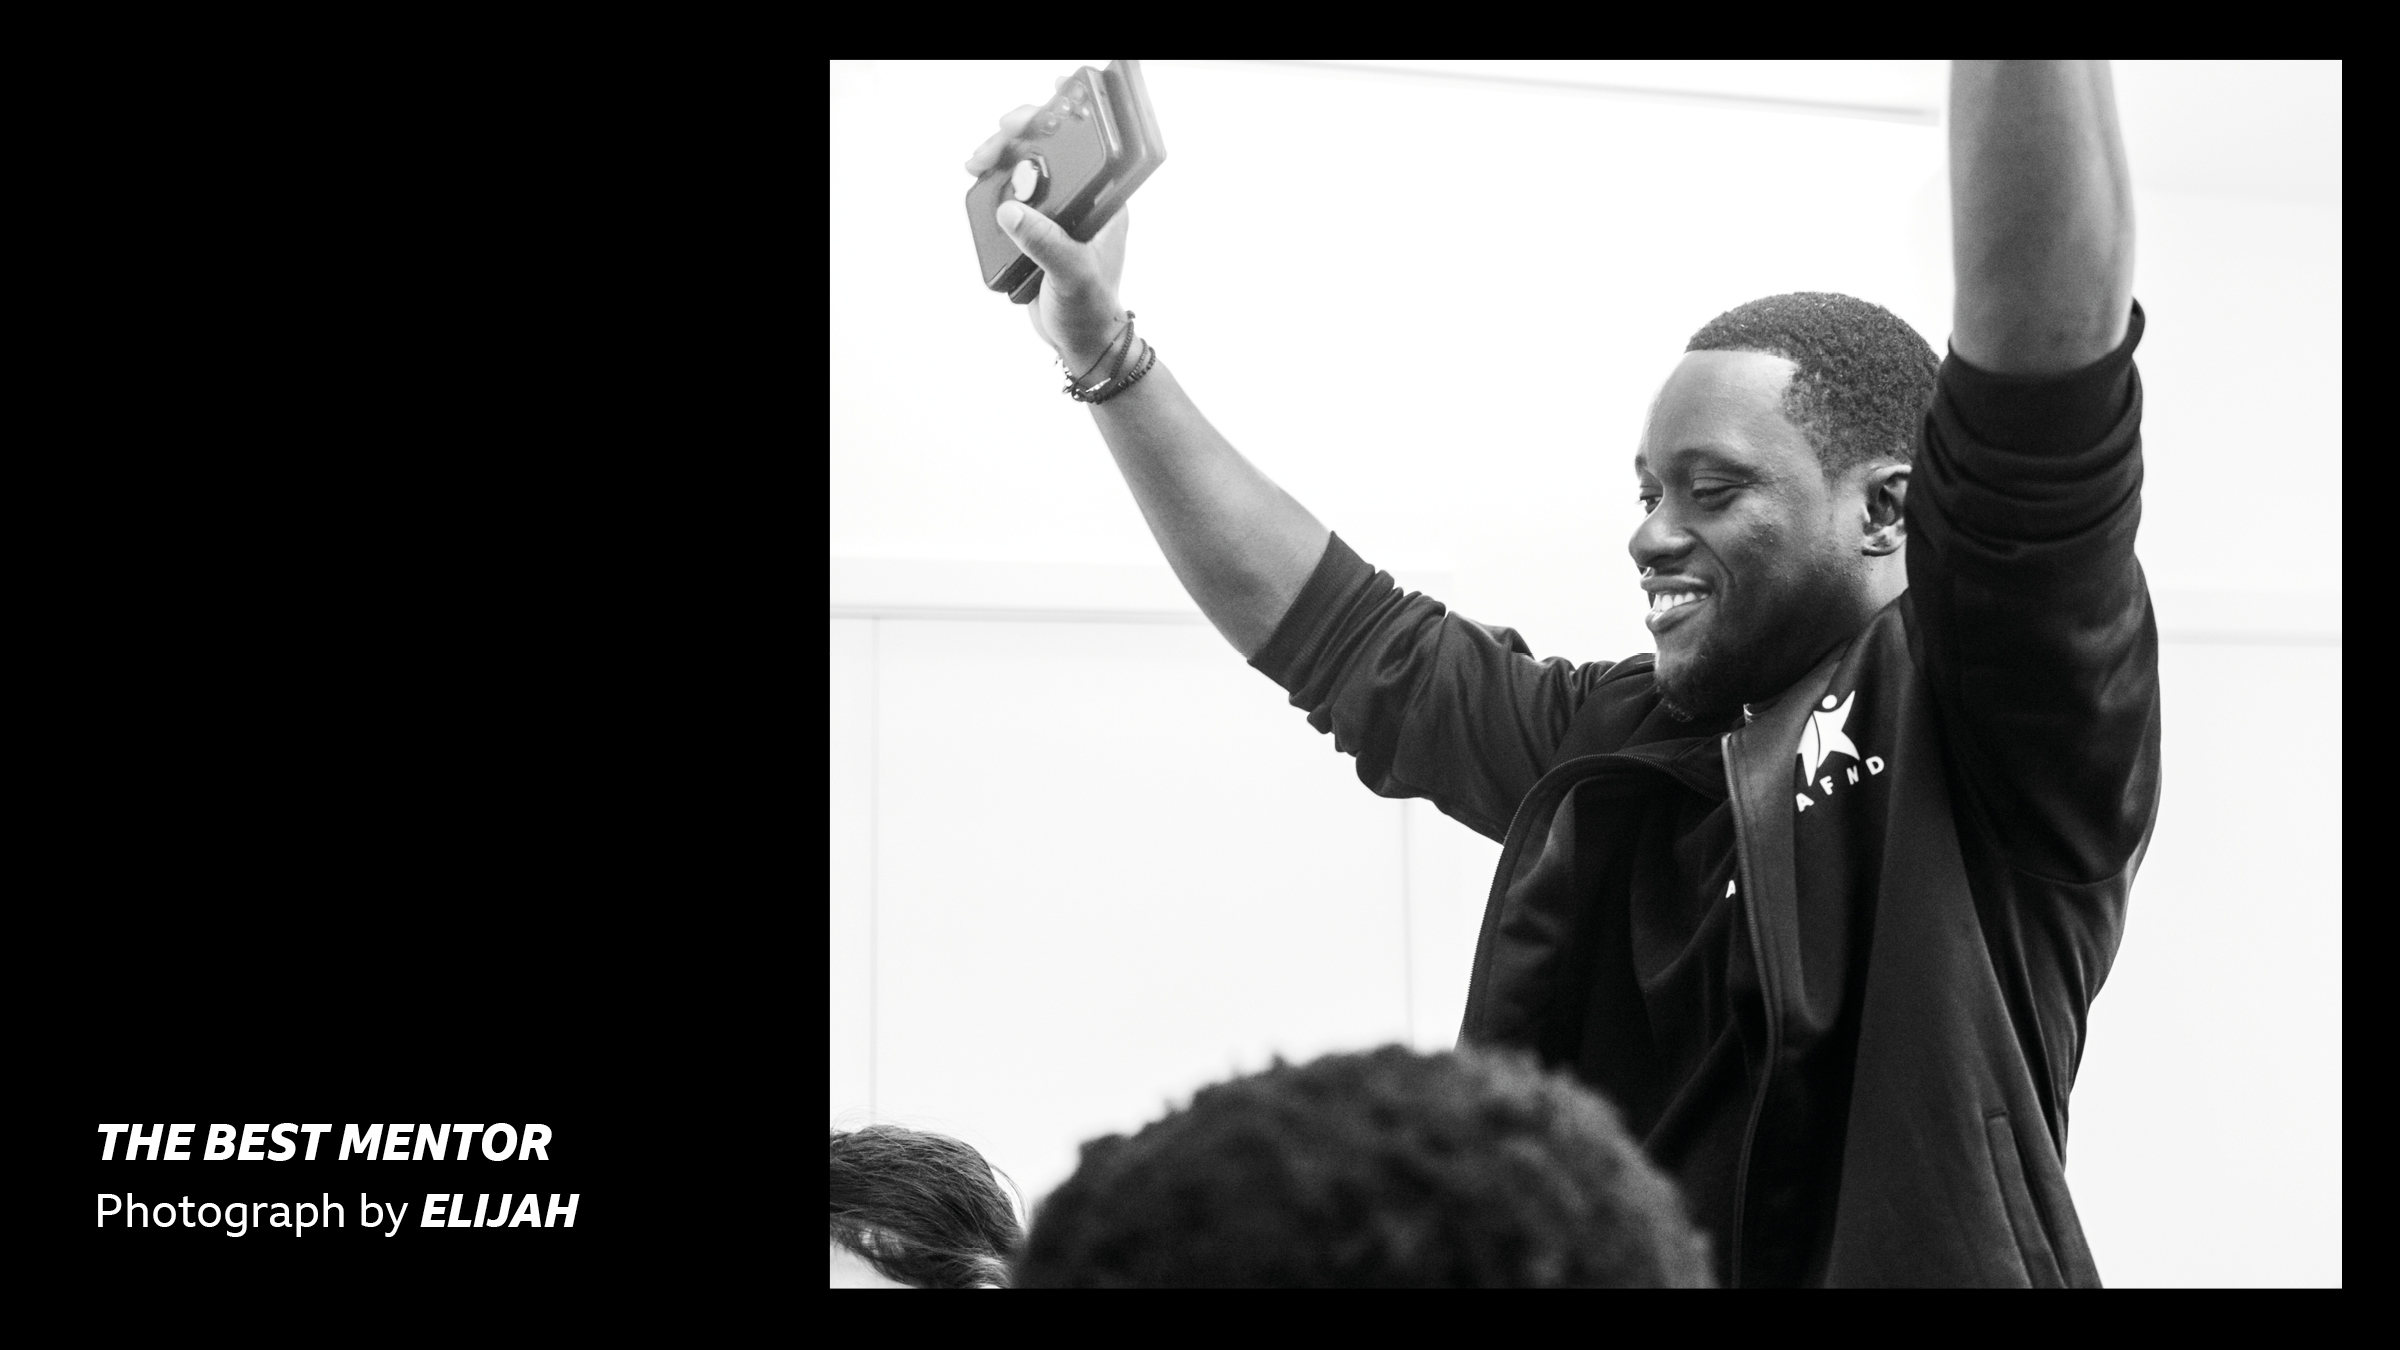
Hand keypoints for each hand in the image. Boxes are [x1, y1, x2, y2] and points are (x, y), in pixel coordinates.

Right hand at [965, 102, 1131, 371]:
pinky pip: (1010, 200)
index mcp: (1102, 202)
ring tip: (976, 166)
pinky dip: (992, 191)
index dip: (1051, 125)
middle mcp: (1080, 201)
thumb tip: (1012, 212)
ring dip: (997, 165)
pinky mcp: (1036, 231)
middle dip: (1012, 143)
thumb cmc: (1092, 310)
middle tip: (985, 151)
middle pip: (1044, 152)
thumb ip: (1046, 243)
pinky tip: (980, 189)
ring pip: (1023, 173)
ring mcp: (1056, 215)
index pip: (1080, 147)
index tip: (1021, 123)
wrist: (1082, 343)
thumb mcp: (1073, 274)